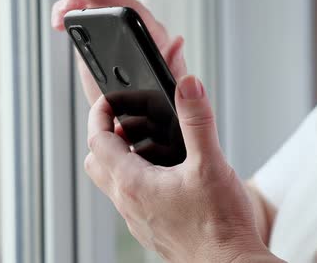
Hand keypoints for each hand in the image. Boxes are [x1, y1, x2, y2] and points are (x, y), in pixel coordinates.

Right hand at [51, 0, 187, 104]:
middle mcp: (135, 25)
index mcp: (152, 36)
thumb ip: (172, 68)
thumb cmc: (156, 103)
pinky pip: (81, 10)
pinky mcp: (97, 33)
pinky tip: (58, 21)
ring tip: (62, 12)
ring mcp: (114, 27)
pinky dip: (66, 8)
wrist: (136, 117)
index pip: (133, 7)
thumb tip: (178, 41)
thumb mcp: (165, 90)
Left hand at [85, 75, 282, 261]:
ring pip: (112, 183)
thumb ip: (198, 121)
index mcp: (134, 184)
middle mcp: (129, 203)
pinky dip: (136, 180)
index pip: (97, 141)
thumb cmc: (219, 226)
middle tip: (126, 122)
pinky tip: (165, 177)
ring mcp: (138, 220)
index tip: (109, 100)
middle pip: (97, 162)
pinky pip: (130, 200)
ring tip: (147, 146)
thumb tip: (188, 86)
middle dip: (105, 137)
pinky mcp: (150, 229)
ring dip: (120, 160)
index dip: (99, 114)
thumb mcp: (211, 164)